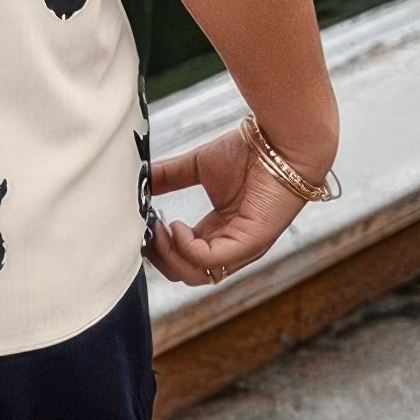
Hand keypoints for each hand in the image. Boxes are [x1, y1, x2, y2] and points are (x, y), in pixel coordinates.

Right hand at [143, 126, 309, 286]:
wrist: (281, 142)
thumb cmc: (248, 152)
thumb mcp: (197, 166)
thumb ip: (167, 176)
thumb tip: (138, 181)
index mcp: (218, 231)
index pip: (183, 256)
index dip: (159, 246)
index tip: (142, 224)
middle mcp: (230, 245)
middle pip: (186, 274)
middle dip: (159, 257)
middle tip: (145, 230)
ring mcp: (242, 249)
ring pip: (197, 276)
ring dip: (170, 256)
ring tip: (159, 230)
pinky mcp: (250, 244)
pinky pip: (212, 261)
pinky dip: (187, 249)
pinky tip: (177, 226)